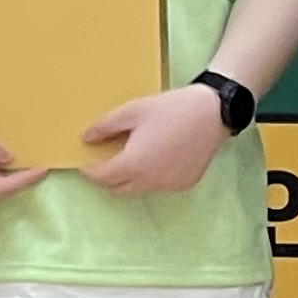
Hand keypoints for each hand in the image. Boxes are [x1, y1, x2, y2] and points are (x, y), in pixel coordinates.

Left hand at [79, 80, 230, 196]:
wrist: (213, 113)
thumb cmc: (170, 109)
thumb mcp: (132, 111)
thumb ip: (105, 126)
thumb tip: (85, 139)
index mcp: (134, 164)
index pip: (103, 178)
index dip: (90, 171)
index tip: (85, 163)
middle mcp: (150, 182)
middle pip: (118, 189)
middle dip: (108, 177)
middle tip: (107, 158)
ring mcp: (169, 186)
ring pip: (139, 189)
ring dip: (130, 177)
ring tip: (135, 153)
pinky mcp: (184, 185)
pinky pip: (159, 186)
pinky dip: (151, 177)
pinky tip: (158, 155)